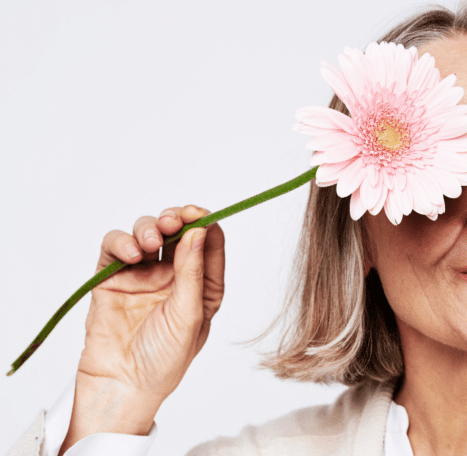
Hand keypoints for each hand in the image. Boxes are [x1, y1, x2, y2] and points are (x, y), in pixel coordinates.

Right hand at [60, 205, 224, 453]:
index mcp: (202, 285)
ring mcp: (142, 275)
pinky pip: (115, 248)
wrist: (122, 386)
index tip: (199, 213)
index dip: (205, 222)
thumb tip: (199, 231)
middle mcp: (174, 276)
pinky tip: (131, 254)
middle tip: (172, 221)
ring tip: (150, 244)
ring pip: (146, 233)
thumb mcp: (189, 316)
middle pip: (177, 231)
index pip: (208, 243)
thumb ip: (193, 272)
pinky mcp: (112, 278)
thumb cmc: (164, 360)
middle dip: (176, 219)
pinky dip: (121, 242)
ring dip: (149, 228)